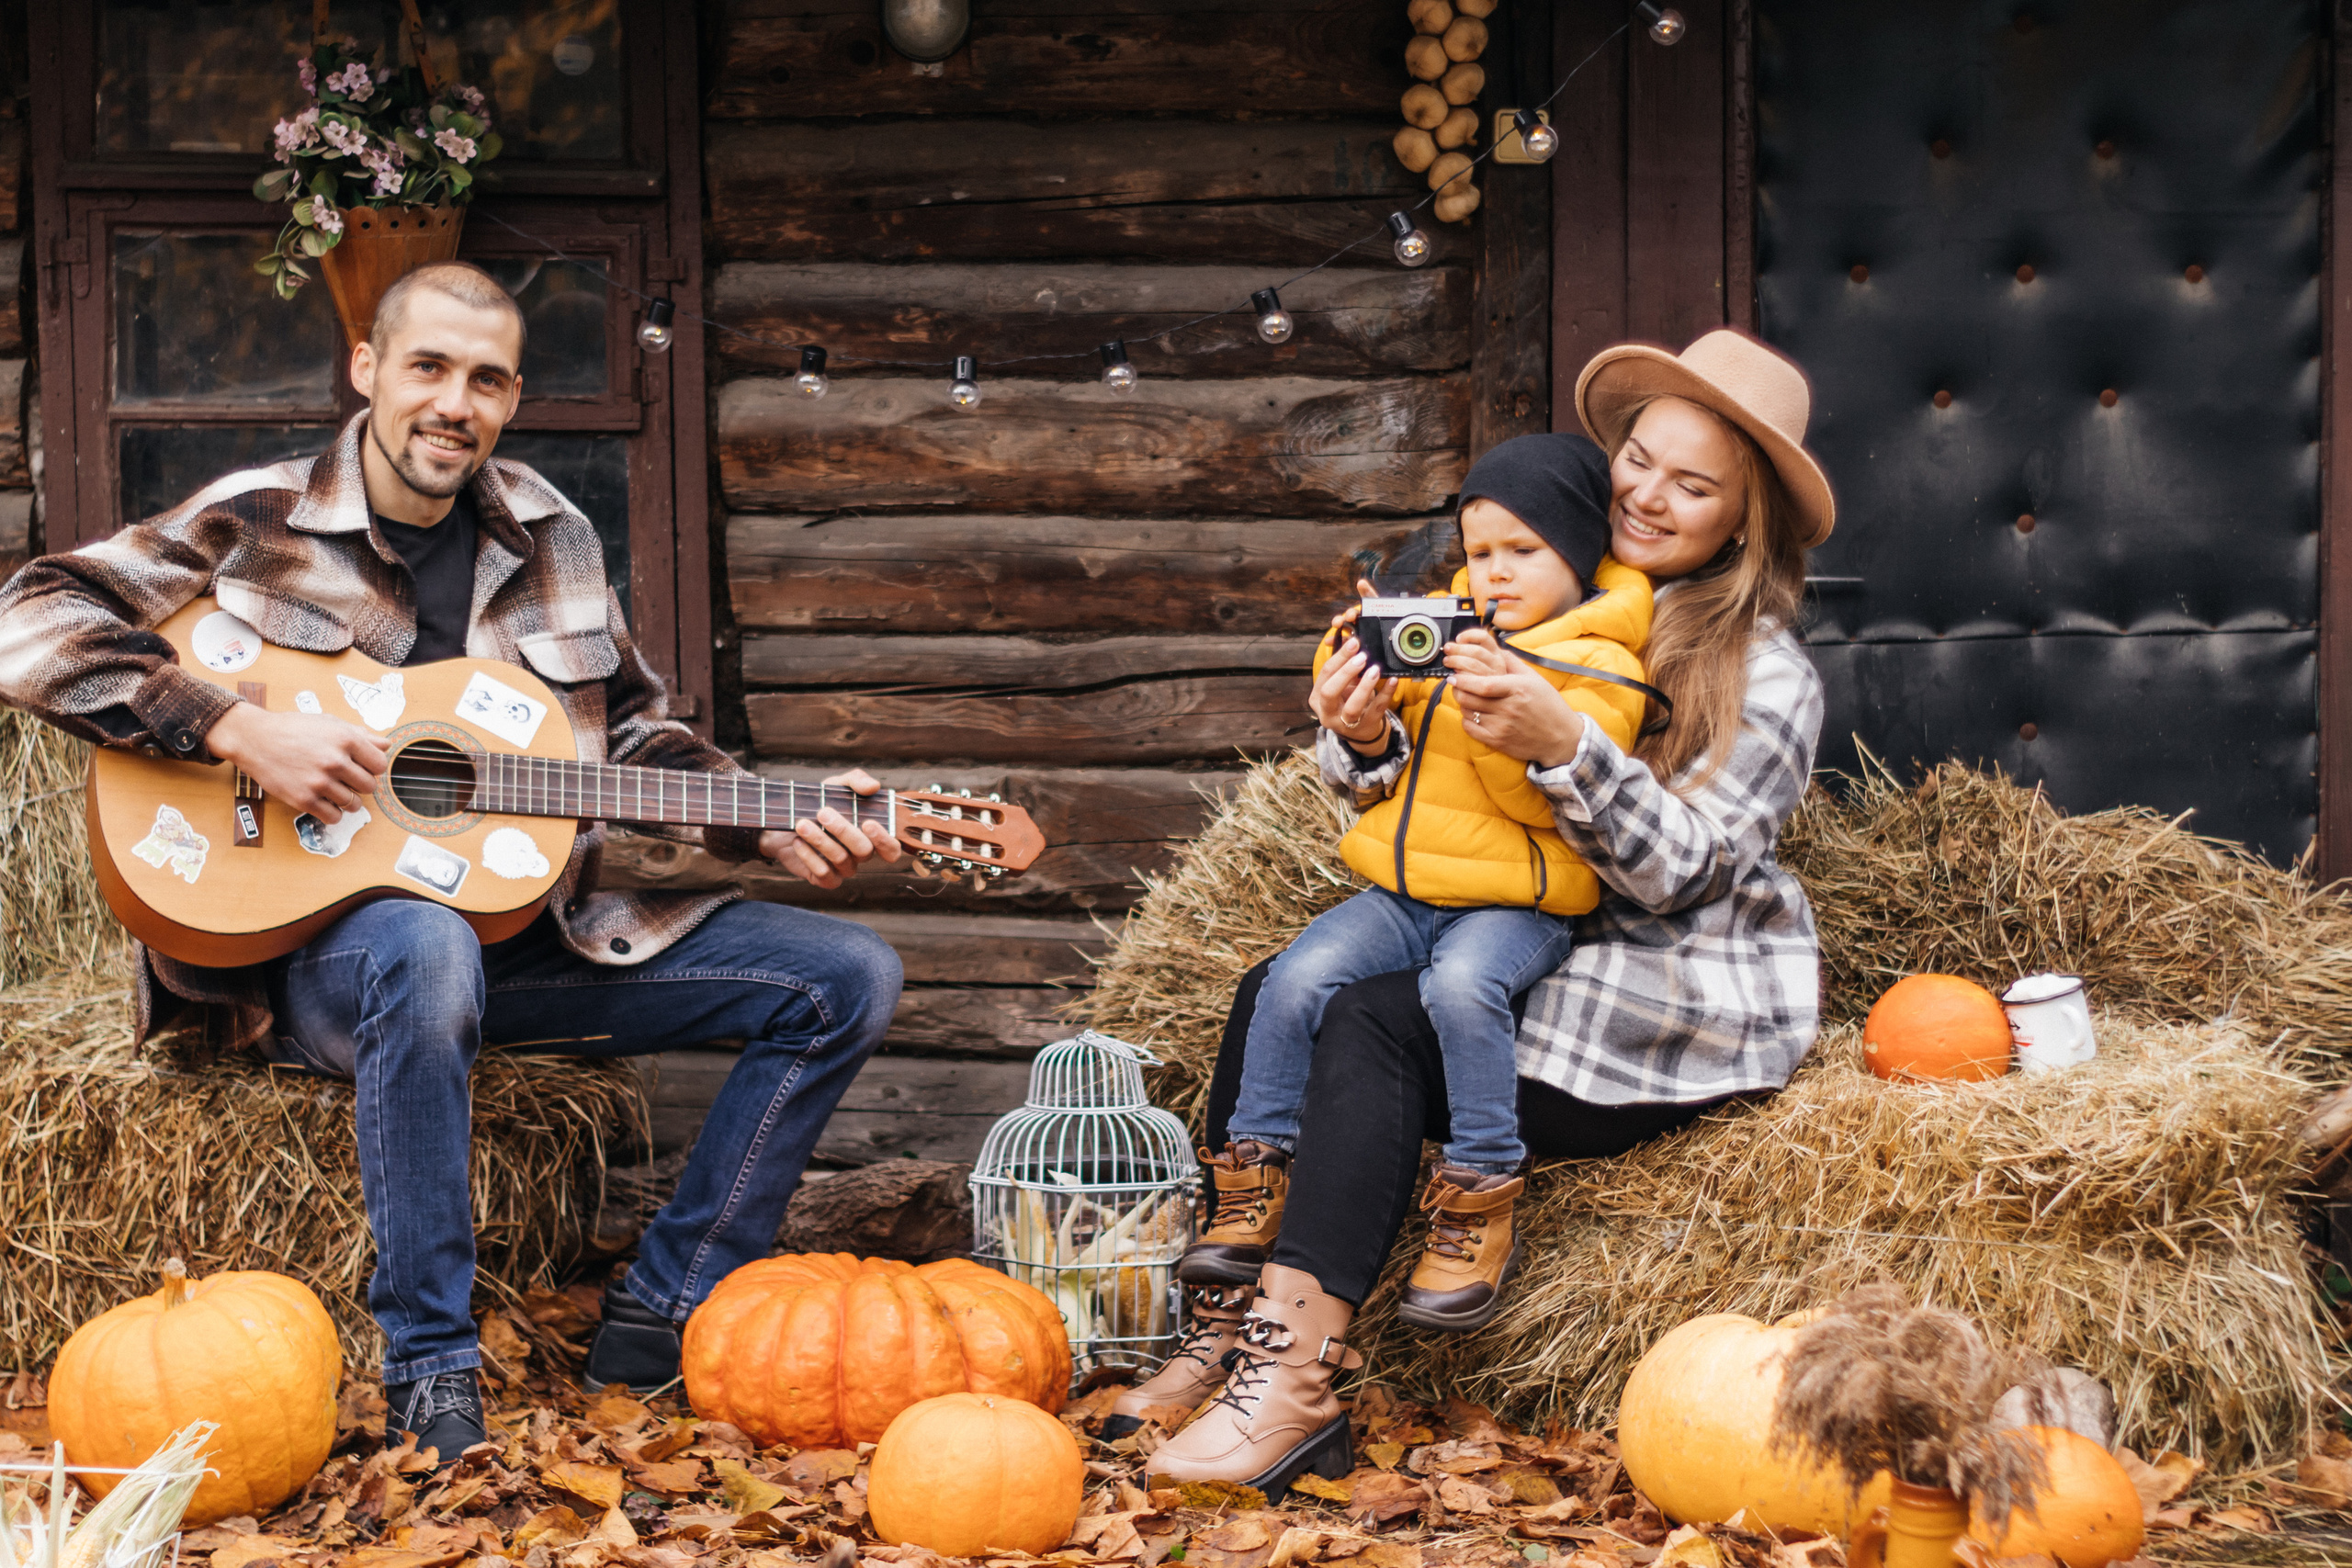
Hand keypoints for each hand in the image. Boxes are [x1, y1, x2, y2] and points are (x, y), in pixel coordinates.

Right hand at [206, 701, 388, 822]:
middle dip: (360, 784)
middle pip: (369, 786)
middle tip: (346, 779)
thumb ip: (360, 736)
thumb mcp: (329, 723)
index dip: (372, 767)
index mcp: (346, 739)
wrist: (254, 738)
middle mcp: (335, 761)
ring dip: (347, 800)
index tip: (362, 767)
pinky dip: (333, 813)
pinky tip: (325, 802)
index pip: (380, 765)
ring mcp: (319, 782)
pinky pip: (333, 817)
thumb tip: (386, 745)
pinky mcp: (303, 799)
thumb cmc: (293, 729)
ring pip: (353, 804)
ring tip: (334, 791)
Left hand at [758, 768, 903, 888]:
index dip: (884, 840)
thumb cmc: (819, 803)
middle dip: (843, 831)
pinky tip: (798, 842)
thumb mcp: (836, 786)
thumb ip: (856, 781)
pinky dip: (809, 856)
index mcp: (871, 835)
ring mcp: (844, 868)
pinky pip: (823, 874)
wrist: (786, 820)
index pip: (891, 849)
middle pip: (864, 851)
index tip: (868, 823)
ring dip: (820, 840)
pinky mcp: (825, 878)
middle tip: (822, 812)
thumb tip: (873, 786)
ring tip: (801, 824)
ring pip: (841, 859)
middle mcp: (861, 854)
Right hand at [1310, 579, 1397, 754]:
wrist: (1360, 730)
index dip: (1338, 657)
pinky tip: (1393, 680)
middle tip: (1361, 655)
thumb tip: (1349, 636)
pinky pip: (1377, 710)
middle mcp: (1328, 712)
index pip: (1324, 674)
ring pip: (1352, 706)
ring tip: (1375, 669)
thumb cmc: (1348, 700)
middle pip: (1330, 691)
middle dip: (1345, 671)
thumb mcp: (1342, 683)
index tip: (1353, 641)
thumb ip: (1343, 664)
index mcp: (1317, 698)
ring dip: (1364, 685)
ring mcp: (1346, 723)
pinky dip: (1386, 693)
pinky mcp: (1366, 727)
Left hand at [1447, 629, 1584, 767]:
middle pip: (1470, 698)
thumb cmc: (1549, 706)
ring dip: (1463, 703)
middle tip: (1456, 684)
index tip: (1454, 675)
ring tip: (1467, 697)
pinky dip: (1467, 719)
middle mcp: (1508, 708)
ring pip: (1468, 712)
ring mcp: (1502, 727)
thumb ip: (1512, 663)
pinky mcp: (1498, 741)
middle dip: (1458, 689)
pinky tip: (1473, 714)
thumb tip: (1494, 649)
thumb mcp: (1534, 679)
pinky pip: (1470, 729)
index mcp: (1517, 689)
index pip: (1483, 685)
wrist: (1561, 738)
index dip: (1464, 680)